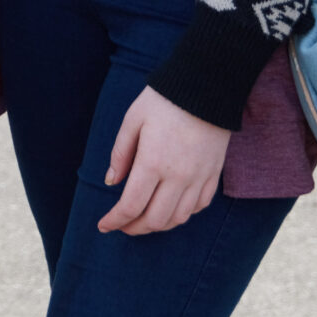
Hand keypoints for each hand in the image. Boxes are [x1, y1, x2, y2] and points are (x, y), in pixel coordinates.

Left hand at [97, 87, 228, 235]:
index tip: (104, 225)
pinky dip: (182, 215)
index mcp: (152, 163)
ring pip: (178, 218)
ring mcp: (199, 178)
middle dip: (134, 228)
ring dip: (158, 226)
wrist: (207, 88)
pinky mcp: (213, 175)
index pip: (131, 206)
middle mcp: (178, 177)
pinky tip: (169, 209)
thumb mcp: (132, 121)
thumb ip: (120, 154)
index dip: (115, 221)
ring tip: (143, 220)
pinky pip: (198, 207)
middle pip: (155, 220)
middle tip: (121, 225)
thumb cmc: (163, 101)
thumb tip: (111, 182)